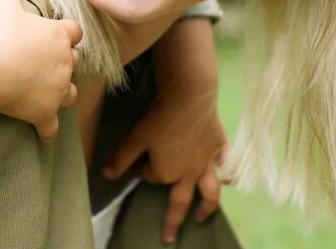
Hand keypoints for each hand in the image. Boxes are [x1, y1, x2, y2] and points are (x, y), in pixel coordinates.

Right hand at [0, 0, 81, 142]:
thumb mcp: (2, 4)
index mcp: (58, 35)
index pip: (75, 31)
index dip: (67, 33)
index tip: (57, 35)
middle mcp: (65, 62)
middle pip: (74, 61)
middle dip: (63, 62)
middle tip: (44, 62)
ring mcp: (58, 89)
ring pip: (71, 93)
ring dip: (62, 92)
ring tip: (48, 93)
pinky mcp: (45, 112)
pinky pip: (51, 127)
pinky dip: (48, 130)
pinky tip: (43, 133)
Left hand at [103, 95, 227, 244]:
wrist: (189, 99)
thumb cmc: (160, 119)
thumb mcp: (136, 138)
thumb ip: (122, 158)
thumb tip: (106, 175)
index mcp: (167, 173)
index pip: (153, 178)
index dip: (145, 170)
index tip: (142, 161)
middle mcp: (189, 174)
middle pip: (181, 202)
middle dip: (174, 221)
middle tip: (170, 237)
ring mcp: (207, 163)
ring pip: (210, 192)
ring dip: (207, 208)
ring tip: (203, 217)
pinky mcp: (220, 149)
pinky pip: (227, 166)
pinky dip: (229, 174)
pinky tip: (229, 179)